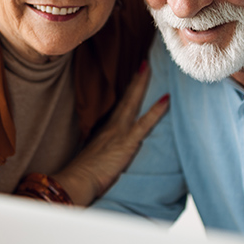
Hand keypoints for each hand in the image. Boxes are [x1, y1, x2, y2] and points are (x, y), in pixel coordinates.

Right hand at [52, 62, 168, 205]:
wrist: (77, 181)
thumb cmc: (82, 175)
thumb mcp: (93, 158)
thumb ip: (100, 150)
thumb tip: (104, 151)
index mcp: (104, 130)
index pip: (119, 106)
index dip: (127, 92)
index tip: (134, 77)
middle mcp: (112, 127)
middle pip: (126, 98)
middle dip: (135, 80)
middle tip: (144, 62)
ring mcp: (119, 132)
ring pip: (133, 102)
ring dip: (141, 84)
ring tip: (148, 66)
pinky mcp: (127, 143)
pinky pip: (145, 123)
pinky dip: (156, 110)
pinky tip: (166, 98)